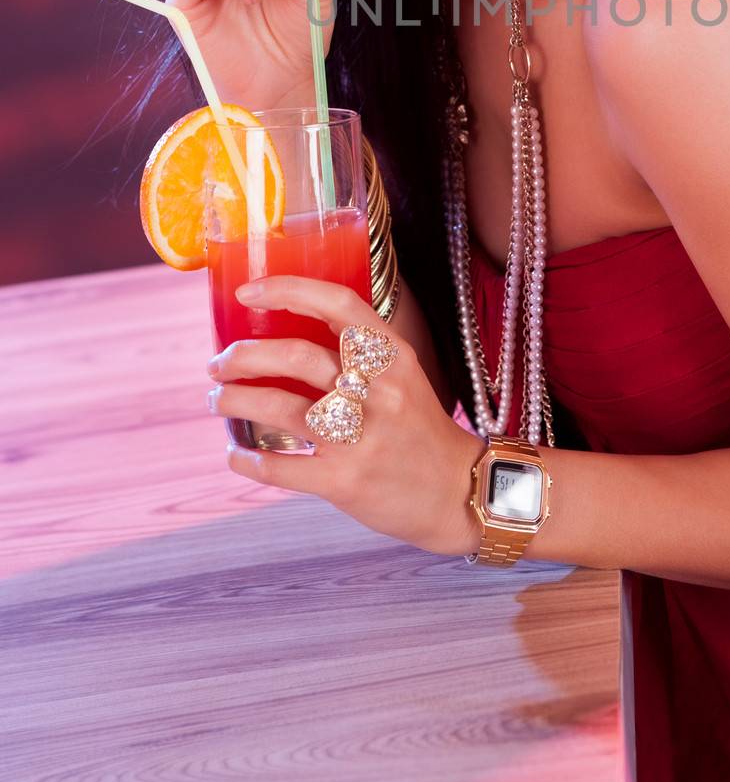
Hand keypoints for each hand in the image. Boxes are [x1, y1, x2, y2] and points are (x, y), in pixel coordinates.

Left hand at [205, 276, 483, 558]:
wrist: (458, 492)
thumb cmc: (421, 430)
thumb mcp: (405, 377)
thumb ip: (360, 354)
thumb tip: (291, 336)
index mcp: (392, 356)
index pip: (337, 304)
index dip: (288, 290)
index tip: (247, 292)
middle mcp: (377, 390)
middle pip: (296, 355)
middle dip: (243, 355)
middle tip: (219, 362)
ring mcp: (360, 437)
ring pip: (280, 407)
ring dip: (236, 400)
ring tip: (218, 399)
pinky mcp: (344, 481)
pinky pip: (281, 467)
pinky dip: (248, 460)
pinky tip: (235, 455)